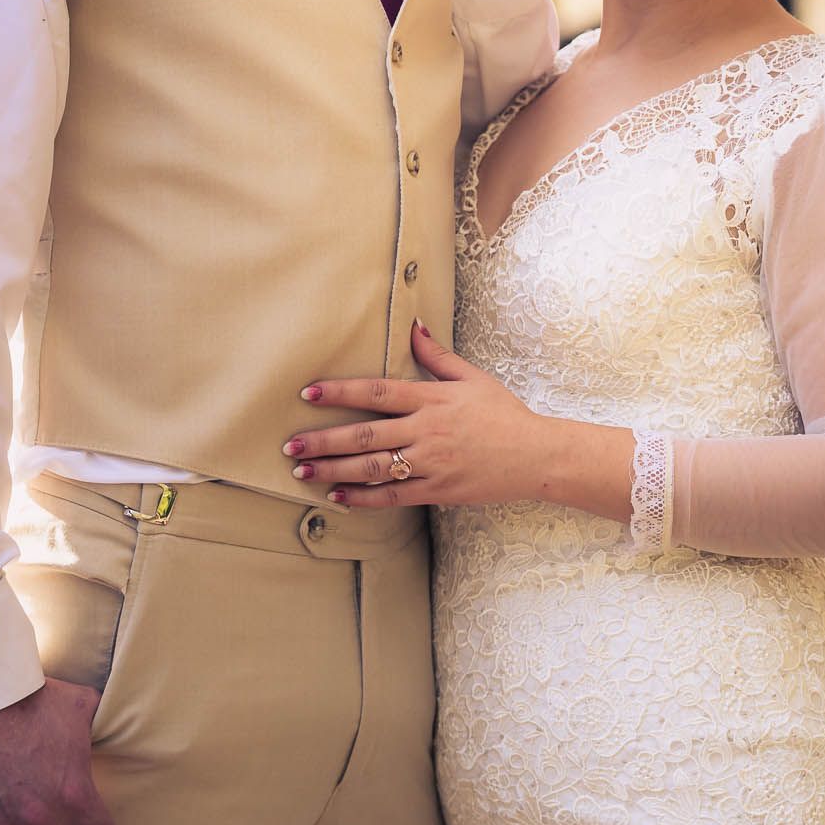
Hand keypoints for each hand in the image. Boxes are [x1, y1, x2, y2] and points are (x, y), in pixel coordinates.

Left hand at [284, 322, 545, 507]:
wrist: (535, 454)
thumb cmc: (503, 412)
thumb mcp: (472, 377)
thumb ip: (437, 355)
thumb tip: (413, 326)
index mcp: (431, 398)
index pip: (377, 391)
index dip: (340, 392)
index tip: (309, 394)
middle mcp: (426, 430)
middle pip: (365, 434)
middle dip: (323, 440)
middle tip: (289, 444)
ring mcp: (431, 462)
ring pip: (373, 467)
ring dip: (334, 471)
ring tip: (303, 471)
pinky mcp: (438, 490)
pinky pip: (394, 496)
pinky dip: (364, 498)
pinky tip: (339, 498)